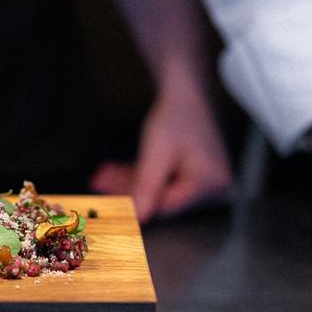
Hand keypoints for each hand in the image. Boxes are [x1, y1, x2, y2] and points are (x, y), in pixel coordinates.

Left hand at [92, 84, 232, 221]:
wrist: (186, 92)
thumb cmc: (176, 116)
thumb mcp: (157, 152)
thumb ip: (146, 186)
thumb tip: (136, 218)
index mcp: (210, 183)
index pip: (167, 205)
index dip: (136, 206)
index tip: (109, 205)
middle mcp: (213, 188)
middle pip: (161, 198)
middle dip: (127, 190)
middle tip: (98, 185)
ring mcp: (204, 183)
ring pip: (157, 191)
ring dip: (128, 183)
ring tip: (101, 176)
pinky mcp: (193, 177)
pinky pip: (162, 182)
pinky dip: (138, 177)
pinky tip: (114, 172)